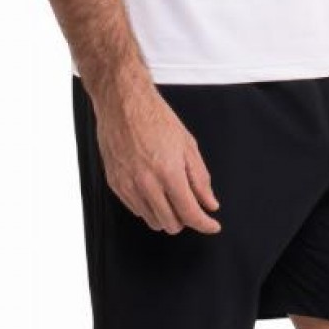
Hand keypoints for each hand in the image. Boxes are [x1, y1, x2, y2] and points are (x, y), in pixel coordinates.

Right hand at [91, 83, 222, 234]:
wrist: (123, 103)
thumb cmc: (155, 118)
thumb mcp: (187, 144)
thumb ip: (200, 178)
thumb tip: (210, 202)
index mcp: (168, 172)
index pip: (190, 214)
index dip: (205, 224)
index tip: (212, 225)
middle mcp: (147, 184)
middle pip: (171, 223)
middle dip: (186, 219)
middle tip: (192, 204)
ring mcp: (128, 186)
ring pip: (153, 221)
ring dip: (167, 215)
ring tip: (172, 195)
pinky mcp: (115, 185)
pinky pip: (136, 210)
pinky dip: (149, 207)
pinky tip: (154, 190)